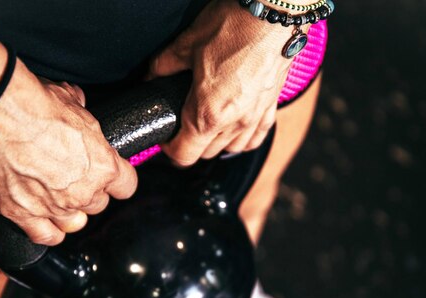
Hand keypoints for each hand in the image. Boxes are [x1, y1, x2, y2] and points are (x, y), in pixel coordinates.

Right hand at [0, 60, 137, 245]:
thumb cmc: (34, 104)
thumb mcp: (70, 101)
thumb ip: (80, 114)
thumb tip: (77, 102)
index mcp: (103, 166)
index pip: (126, 186)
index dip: (118, 179)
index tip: (111, 175)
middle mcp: (83, 192)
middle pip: (98, 204)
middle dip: (89, 191)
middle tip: (74, 176)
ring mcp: (53, 207)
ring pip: (74, 223)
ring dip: (70, 212)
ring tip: (58, 197)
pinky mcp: (22, 214)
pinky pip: (44, 236)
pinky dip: (46, 231)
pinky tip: (43, 220)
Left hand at [148, 0, 297, 165]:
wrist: (275, 13)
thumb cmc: (233, 26)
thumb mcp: (187, 44)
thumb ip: (163, 66)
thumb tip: (150, 76)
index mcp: (208, 113)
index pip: (184, 155)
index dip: (169, 149)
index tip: (165, 136)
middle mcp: (233, 123)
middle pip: (206, 154)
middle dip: (190, 145)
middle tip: (181, 126)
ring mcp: (255, 117)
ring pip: (231, 149)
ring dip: (216, 144)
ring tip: (207, 126)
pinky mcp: (271, 107)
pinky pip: (255, 138)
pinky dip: (242, 139)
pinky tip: (235, 129)